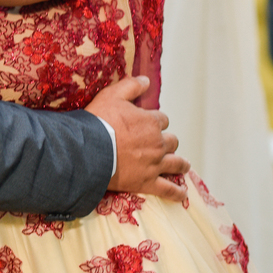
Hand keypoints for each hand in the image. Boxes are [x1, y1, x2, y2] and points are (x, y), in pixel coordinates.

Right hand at [85, 76, 189, 201]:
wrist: (90, 150)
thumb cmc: (100, 121)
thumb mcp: (113, 95)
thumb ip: (131, 85)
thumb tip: (146, 79)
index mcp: (151, 122)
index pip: (162, 120)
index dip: (155, 121)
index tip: (147, 124)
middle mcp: (158, 143)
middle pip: (172, 141)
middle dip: (167, 141)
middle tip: (160, 144)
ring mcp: (155, 164)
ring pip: (176, 163)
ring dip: (180, 163)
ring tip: (182, 165)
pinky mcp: (148, 182)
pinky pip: (168, 189)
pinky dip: (176, 192)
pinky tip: (182, 194)